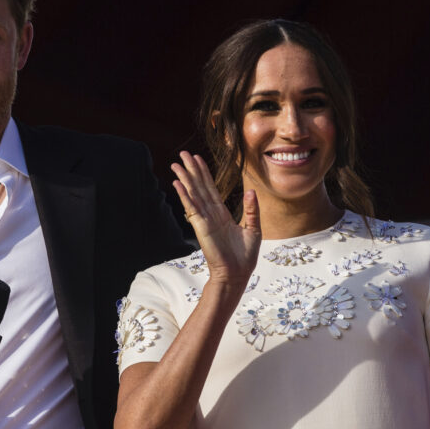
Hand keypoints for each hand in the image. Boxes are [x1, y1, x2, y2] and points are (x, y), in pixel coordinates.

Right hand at [172, 152, 260, 285]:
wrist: (238, 274)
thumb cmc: (245, 257)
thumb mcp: (254, 229)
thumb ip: (251, 210)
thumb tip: (250, 191)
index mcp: (222, 214)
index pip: (211, 189)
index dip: (204, 173)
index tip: (197, 159)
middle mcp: (211, 214)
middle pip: (199, 187)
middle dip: (191, 170)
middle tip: (182, 154)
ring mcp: (205, 220)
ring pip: (193, 194)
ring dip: (185, 178)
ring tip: (176, 164)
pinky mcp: (202, 227)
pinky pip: (192, 207)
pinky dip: (185, 195)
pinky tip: (178, 183)